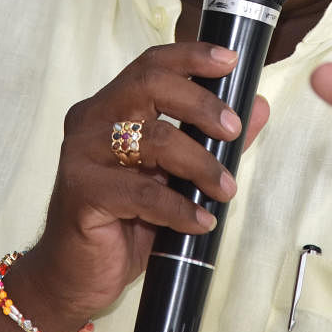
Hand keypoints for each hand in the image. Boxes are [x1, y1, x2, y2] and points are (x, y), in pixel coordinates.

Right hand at [11, 43, 269, 331]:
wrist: (74, 274)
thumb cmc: (124, 220)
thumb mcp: (174, 176)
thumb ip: (211, 139)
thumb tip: (257, 106)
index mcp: (110, 106)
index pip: (150, 64)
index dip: (191, 57)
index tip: (230, 61)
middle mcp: (90, 119)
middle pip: (149, 86)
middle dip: (200, 103)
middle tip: (233, 129)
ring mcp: (81, 154)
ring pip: (152, 140)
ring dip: (200, 163)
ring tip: (226, 189)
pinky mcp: (81, 192)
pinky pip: (142, 193)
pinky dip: (180, 208)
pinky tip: (201, 221)